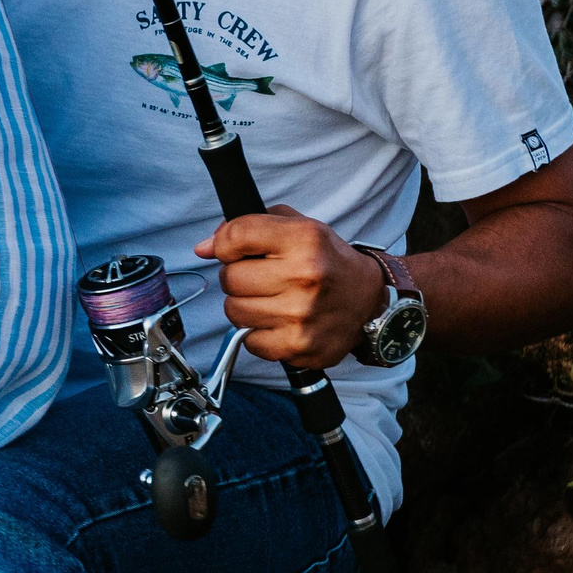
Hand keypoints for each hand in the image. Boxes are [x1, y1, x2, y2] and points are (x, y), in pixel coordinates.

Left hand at [193, 210, 385, 369]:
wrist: (368, 300)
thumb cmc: (327, 262)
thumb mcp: (298, 227)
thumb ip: (247, 227)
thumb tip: (204, 247)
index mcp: (304, 239)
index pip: (235, 236)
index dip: (226, 244)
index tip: (234, 250)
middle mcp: (305, 276)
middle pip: (230, 278)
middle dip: (237, 277)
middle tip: (261, 278)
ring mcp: (302, 315)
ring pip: (234, 311)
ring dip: (244, 306)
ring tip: (269, 299)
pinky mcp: (300, 346)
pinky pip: (249, 340)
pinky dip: (257, 333)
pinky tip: (277, 321)